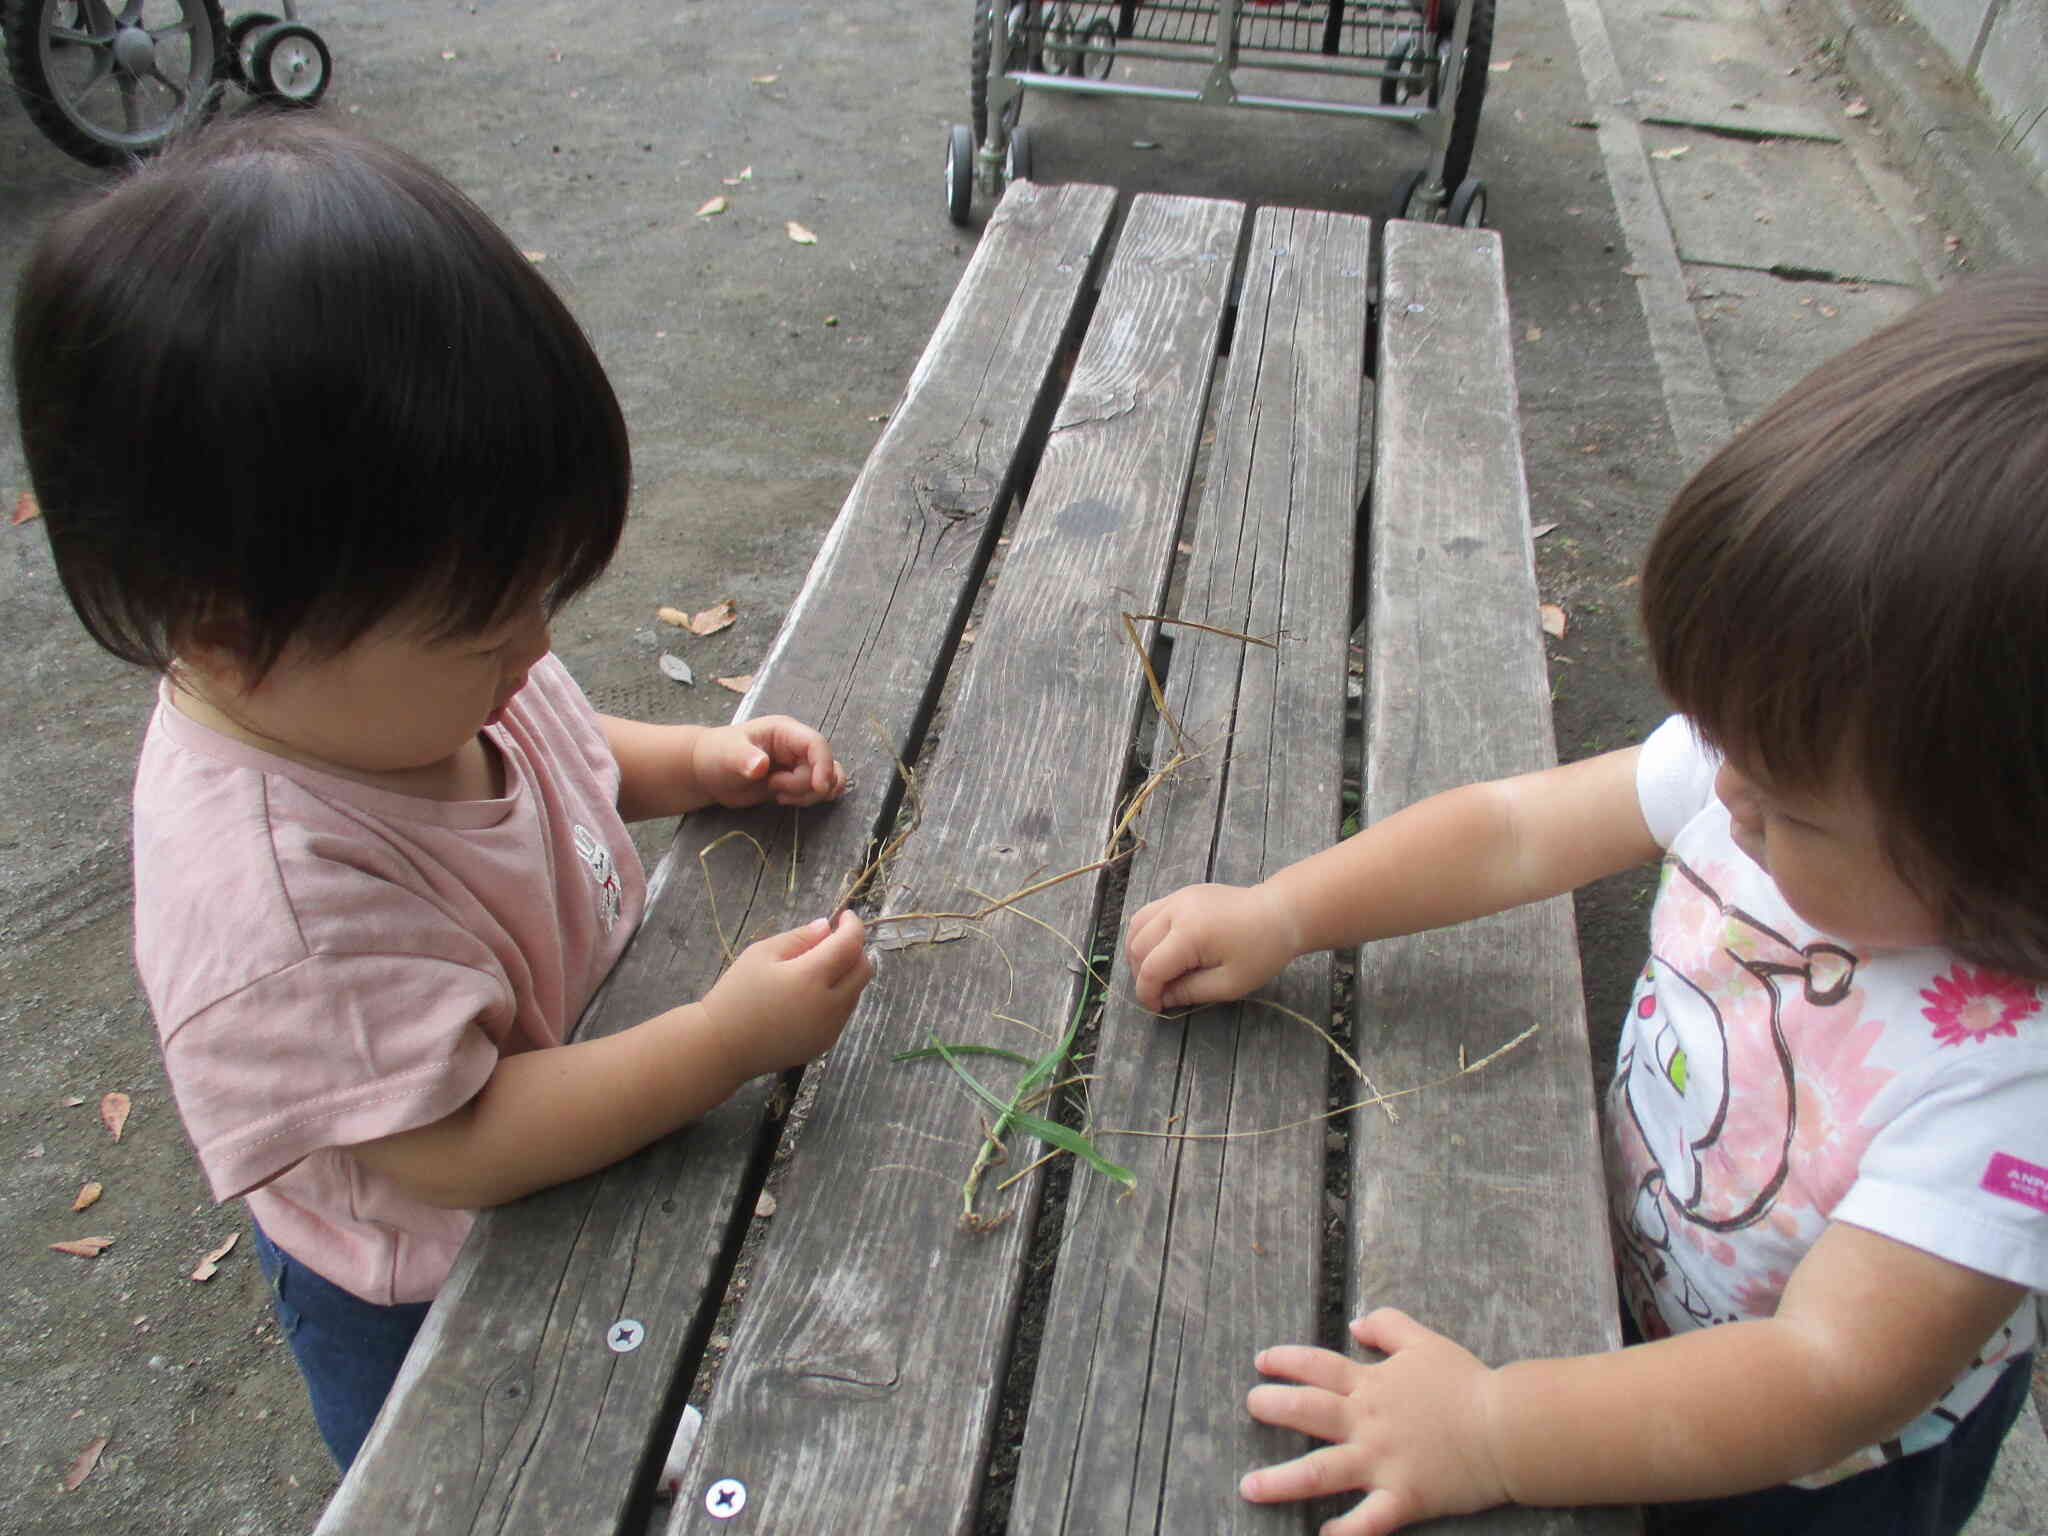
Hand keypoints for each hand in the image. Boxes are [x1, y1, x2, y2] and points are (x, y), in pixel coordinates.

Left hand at [694, 716, 846, 807]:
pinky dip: (808, 799)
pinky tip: (784, 799)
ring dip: (807, 795)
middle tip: (774, 787)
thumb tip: (761, 766)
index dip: (823, 765)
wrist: (708, 773)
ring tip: (777, 794)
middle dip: (804, 786)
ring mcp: (798, 765)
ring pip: (827, 781)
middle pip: (824, 767)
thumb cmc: (716, 754)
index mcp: (785, 732)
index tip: (818, 788)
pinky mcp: (796, 782)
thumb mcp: (727, 754)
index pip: (816, 744)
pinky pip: (818, 792)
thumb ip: (744, 758)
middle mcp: (797, 747)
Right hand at [698, 911, 872, 1080]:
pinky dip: (839, 996)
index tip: (845, 916)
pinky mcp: (825, 1043)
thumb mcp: (760, 954)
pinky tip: (811, 994)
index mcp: (811, 977)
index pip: (850, 944)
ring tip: (817, 968)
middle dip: (856, 949)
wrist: (721, 1047)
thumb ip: (798, 938)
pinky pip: (844, 1013)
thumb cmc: (735, 995)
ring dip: (848, 974)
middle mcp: (829, 1004)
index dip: (854, 925)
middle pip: (864, 969)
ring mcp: (830, 1028)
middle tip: (833, 941)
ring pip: (857, 991)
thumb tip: (827, 927)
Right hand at [1124, 882, 1297, 1011]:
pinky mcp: (1182, 893)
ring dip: (1138, 952)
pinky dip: (1145, 934)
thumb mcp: (1230, 983)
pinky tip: (1158, 950)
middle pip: (1138, 946)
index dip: (1147, 992)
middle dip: (1141, 975)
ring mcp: (1177, 897)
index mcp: (1189, 933)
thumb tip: (1162, 998)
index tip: (1155, 1008)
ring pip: (1137, 925)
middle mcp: (1176, 910)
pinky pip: (1149, 913)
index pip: (1151, 967)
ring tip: (1155, 972)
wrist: (1281, 912)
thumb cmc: (1262, 951)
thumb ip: (1190, 992)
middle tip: (1160, 994)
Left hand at [1242, 1309, 1509, 1535]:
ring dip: (1282, 1481)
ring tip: (1250, 1486)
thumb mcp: (1425, 1342)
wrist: (1507, 1427)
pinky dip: (1345, 1531)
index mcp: (1372, 1384)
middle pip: (1308, 1412)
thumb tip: (1356, 1321)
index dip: (1286, 1361)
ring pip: (1322, 1471)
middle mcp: (1368, 1422)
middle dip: (1272, 1408)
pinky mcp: (1404, 1496)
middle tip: (1250, 1406)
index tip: (1262, 1362)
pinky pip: (1369, 1519)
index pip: (1318, 1367)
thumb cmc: (1468, 1383)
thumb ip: (1388, 1326)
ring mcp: (1383, 1461)